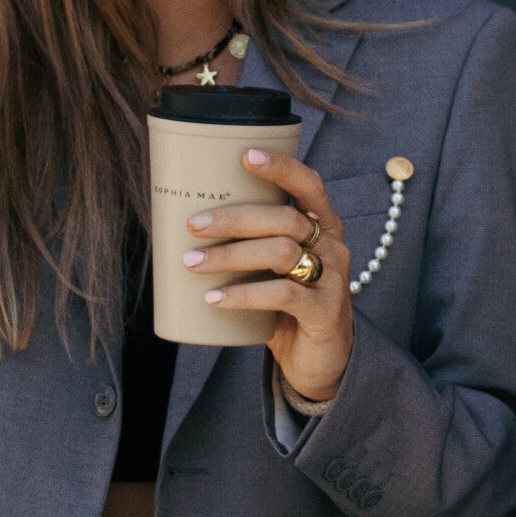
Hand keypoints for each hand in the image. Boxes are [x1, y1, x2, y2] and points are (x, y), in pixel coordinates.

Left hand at [184, 149, 353, 404]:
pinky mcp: (325, 313)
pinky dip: (244, 294)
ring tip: (193, 263)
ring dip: (231, 255)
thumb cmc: (286, 307)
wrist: (320, 361)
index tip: (244, 155)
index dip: (281, 167)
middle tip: (193, 224)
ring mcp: (333, 280)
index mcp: (322, 226)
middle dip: (234, 218)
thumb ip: (250, 246)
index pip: (308, 184)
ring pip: (280, 252)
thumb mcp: (273, 270)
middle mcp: (332, 246)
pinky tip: (215, 299)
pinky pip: (282, 295)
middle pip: (285, 218)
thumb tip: (182, 226)